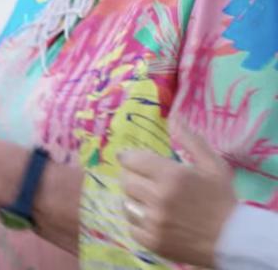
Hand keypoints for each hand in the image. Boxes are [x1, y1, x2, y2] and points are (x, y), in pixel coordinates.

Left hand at [120, 128, 237, 266]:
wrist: (233, 241)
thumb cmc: (222, 200)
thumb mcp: (212, 165)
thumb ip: (190, 140)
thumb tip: (174, 118)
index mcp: (171, 175)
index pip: (132, 160)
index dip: (129, 158)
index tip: (129, 159)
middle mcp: (158, 197)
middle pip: (126, 181)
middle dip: (133, 177)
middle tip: (143, 180)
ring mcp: (154, 221)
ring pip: (125, 203)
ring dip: (134, 200)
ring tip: (147, 200)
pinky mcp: (152, 241)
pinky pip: (131, 227)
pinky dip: (138, 222)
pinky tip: (151, 219)